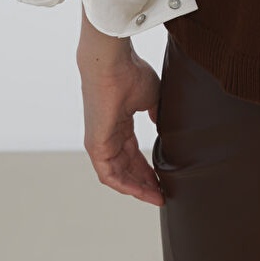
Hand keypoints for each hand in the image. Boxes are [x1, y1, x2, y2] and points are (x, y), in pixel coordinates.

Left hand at [76, 7, 164, 205]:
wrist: (112, 64)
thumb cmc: (131, 73)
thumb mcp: (150, 96)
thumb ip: (155, 112)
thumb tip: (162, 123)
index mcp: (120, 122)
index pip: (133, 152)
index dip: (147, 167)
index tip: (163, 178)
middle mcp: (108, 135)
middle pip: (127, 167)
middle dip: (145, 182)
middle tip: (163, 193)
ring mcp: (100, 142)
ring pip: (118, 175)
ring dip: (137, 187)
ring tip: (156, 196)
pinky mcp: (96, 146)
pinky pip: (109, 175)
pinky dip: (125, 185)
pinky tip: (142, 191)